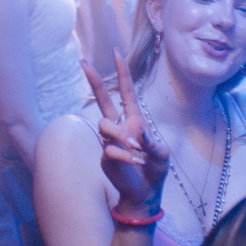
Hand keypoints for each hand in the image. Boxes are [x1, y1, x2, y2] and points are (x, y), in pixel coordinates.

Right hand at [82, 49, 168, 211]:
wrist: (145, 193)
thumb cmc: (155, 170)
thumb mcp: (162, 155)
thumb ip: (153, 144)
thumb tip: (139, 136)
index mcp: (135, 119)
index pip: (126, 91)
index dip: (122, 72)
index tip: (117, 52)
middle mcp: (120, 126)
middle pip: (103, 99)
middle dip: (94, 81)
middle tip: (84, 62)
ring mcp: (110, 141)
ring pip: (106, 125)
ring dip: (122, 136)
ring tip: (136, 150)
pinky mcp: (105, 156)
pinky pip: (111, 150)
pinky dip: (125, 156)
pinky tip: (135, 163)